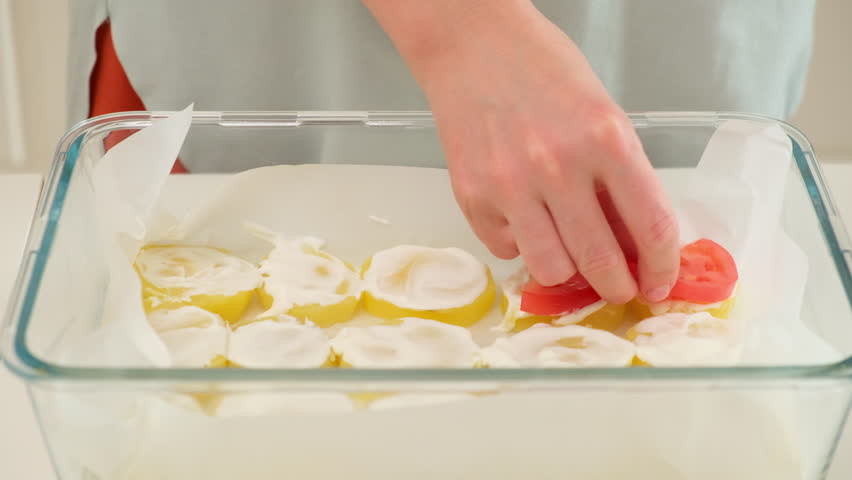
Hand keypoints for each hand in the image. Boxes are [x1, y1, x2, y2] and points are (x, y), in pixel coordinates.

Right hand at [363, 0, 679, 302]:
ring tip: (565, 250)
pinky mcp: (471, 196)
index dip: (661, 268)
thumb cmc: (544, 71)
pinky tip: (522, 216)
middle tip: (617, 288)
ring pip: (551, 270)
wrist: (473, 46)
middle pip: (601, 262)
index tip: (658, 283)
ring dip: (566, 272)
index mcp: (606, 140)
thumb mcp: (602, 115)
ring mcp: (510, 185)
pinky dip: (520, 244)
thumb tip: (634, 243)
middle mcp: (558, 167)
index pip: (652, 226)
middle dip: (616, 287)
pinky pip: (506, 250)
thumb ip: (620, 178)